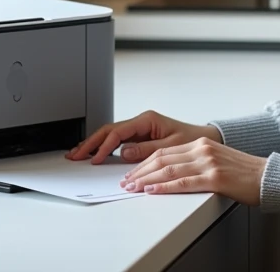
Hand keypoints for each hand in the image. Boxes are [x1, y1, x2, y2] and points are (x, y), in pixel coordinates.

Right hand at [66, 110, 222, 164]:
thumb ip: (147, 150)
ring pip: (110, 135)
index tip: (94, 158)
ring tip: (77, 153)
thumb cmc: (192, 141)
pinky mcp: (140, 138)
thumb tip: (124, 153)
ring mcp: (139, 130)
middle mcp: (141, 122)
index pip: (118, 132)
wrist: (204, 140)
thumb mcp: (171, 146)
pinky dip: (104, 147)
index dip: (104, 145)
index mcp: (147, 120)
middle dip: (90, 142)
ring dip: (94, 144)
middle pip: (109, 131)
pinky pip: (117, 141)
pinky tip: (93, 154)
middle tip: (75, 154)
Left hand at [121, 137, 266, 205]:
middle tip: (126, 181)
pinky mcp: (215, 178)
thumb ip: (195, 163)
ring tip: (133, 188)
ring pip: (169, 170)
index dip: (145, 162)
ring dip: (146, 180)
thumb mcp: (217, 161)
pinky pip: (183, 183)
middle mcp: (202, 149)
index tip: (131, 172)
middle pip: (162, 158)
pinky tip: (153, 191)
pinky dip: (164, 187)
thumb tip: (171, 174)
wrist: (267, 176)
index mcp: (201, 144)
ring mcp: (208, 162)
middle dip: (140, 171)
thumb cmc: (243, 173)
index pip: (164, 152)